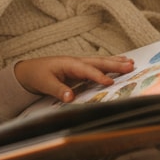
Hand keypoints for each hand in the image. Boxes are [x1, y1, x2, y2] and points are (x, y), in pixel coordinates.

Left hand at [14, 54, 134, 102]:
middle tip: (131, 66)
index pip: (87, 70)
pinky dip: (109, 65)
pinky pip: (97, 66)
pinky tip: (118, 65)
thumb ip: (58, 90)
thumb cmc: (37, 75)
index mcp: (69, 64)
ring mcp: (79, 64)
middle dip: (114, 64)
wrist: (29, 70)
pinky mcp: (80, 69)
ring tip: (131, 62)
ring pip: (100, 62)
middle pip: (98, 62)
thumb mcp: (45, 84)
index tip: (110, 82)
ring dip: (115, 62)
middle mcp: (76, 62)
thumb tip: (70, 98)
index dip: (99, 76)